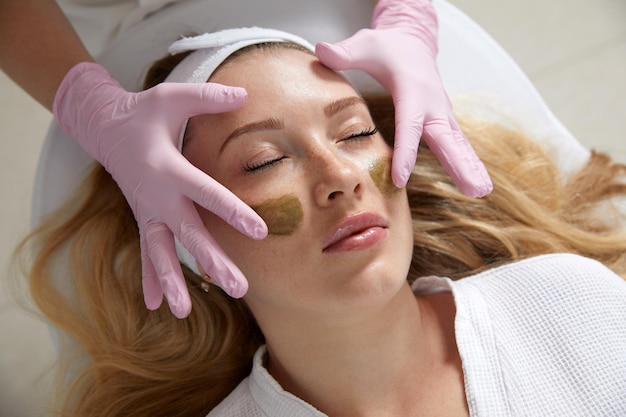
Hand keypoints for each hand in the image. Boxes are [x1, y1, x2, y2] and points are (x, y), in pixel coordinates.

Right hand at [53, 62, 267, 317]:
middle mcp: (156, 195)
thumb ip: (208, 97)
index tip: (259, 231)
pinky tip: (155, 306)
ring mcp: (147, 211)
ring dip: (172, 281)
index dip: (232, 211)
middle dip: (210, 261)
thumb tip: (246, 93)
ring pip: (160, 252)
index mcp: (166, 167)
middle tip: (238, 286)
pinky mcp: (143, 219)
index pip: (204, 192)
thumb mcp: (172, 97)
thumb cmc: (144, 112)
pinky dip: (149, 278)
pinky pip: (146, 252)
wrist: (104, 128)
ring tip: (182, 311)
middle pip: (186, 233)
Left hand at [316, 0, 491, 196]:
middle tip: (474, 189)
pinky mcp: (445, 121)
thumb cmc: (388, 47)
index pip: (409, 126)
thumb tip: (320, 51)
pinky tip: (477, 184)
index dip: (406, 152)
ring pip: (458, 144)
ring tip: (481, 192)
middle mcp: (432, 104)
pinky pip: (459, 144)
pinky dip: (469, 163)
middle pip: (446, 138)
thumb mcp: (365, 44)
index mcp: (412, 90)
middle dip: (459, 164)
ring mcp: (442, 113)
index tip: (400, 179)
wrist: (414, 42)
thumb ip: (344, 52)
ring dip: (470, 168)